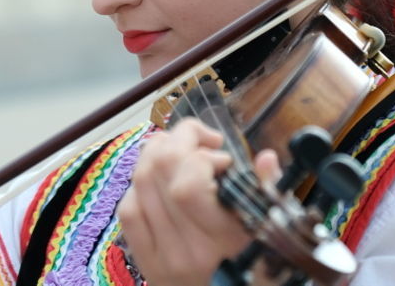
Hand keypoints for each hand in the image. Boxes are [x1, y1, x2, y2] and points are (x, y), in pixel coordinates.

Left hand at [117, 119, 265, 285]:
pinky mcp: (138, 253)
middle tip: (199, 140)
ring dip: (158, 151)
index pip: (189, 184)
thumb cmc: (239, 256)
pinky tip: (159, 179)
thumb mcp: (258, 224)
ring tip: (179, 149)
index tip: (222, 157)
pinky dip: (141, 181)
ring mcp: (158, 252)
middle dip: (178, 138)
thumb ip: (264, 189)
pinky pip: (129, 203)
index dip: (201, 155)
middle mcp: (186, 247)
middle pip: (160, 168)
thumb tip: (265, 156)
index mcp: (221, 239)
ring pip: (140, 178)